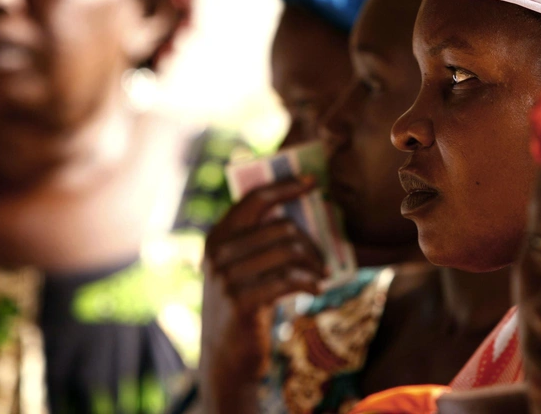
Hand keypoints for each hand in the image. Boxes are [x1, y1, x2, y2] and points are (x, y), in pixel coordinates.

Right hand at [200, 176, 326, 412]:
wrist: (228, 359)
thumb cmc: (247, 307)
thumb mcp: (245, 269)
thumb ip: (261, 241)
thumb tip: (307, 209)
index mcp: (217, 237)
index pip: (254, 198)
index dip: (285, 186)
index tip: (313, 182)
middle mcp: (217, 252)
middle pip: (281, 226)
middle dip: (311, 242)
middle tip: (324, 261)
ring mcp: (226, 276)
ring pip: (289, 251)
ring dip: (314, 264)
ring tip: (321, 278)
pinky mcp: (241, 300)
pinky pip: (289, 278)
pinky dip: (310, 282)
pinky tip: (317, 291)